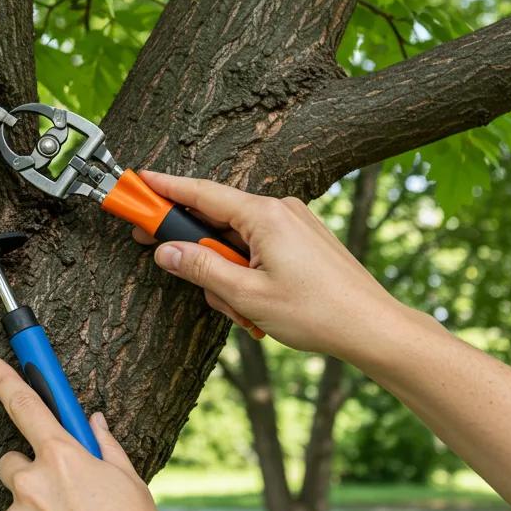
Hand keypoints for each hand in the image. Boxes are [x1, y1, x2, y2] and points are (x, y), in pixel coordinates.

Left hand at [0, 354, 186, 510]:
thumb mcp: (131, 482)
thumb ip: (105, 446)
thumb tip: (93, 422)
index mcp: (62, 457)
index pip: (25, 405)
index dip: (3, 379)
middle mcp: (32, 483)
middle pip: (12, 462)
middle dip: (30, 471)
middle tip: (60, 493)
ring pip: (16, 505)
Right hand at [133, 171, 400, 358]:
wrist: (375, 328)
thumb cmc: (318, 312)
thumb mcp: (246, 294)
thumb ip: (200, 267)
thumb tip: (164, 250)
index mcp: (264, 215)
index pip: (200, 193)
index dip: (163, 188)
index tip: (136, 181)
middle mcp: (279, 209)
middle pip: (216, 217)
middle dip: (196, 249)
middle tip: (163, 256)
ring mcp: (293, 223)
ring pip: (237, 239)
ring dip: (227, 271)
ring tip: (242, 309)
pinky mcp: (303, 239)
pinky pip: (258, 246)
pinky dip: (247, 271)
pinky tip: (256, 303)